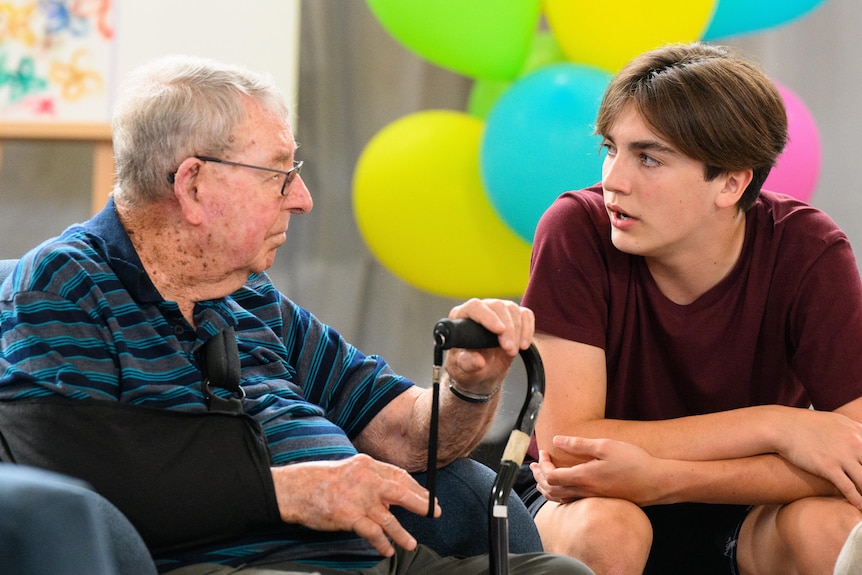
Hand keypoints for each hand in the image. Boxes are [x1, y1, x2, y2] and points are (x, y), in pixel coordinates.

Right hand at [271, 454, 438, 555]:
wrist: (296, 489)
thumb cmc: (320, 481)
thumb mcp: (349, 470)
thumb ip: (369, 478)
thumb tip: (389, 493)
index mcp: (368, 465)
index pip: (398, 476)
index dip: (415, 488)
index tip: (426, 497)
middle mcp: (367, 480)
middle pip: (401, 491)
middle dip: (420, 504)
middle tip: (433, 512)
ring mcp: (359, 499)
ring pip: (389, 518)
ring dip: (402, 533)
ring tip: (411, 544)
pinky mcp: (350, 516)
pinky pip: (373, 532)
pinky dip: (382, 543)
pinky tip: (387, 550)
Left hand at [443, 298, 533, 392]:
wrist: (482, 372)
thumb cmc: (468, 367)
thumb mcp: (462, 369)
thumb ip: (467, 364)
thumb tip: (477, 361)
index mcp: (461, 317)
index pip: (475, 307)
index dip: (488, 317)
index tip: (500, 331)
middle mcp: (480, 310)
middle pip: (497, 306)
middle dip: (508, 328)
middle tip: (509, 349)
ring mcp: (497, 311)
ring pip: (513, 309)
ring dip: (518, 331)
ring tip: (513, 351)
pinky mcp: (513, 317)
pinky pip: (525, 315)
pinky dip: (528, 329)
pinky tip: (523, 344)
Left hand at [530, 435, 662, 505]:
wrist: (655, 482)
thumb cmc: (633, 461)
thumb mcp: (605, 446)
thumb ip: (579, 444)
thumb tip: (556, 440)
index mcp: (583, 477)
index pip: (550, 476)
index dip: (542, 465)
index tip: (543, 452)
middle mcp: (584, 491)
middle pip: (550, 490)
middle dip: (539, 476)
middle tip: (534, 465)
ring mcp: (591, 498)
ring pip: (559, 499)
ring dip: (546, 487)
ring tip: (540, 477)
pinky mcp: (598, 500)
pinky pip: (570, 501)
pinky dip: (558, 494)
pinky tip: (561, 486)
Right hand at [773, 407, 861, 508]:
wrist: (782, 426)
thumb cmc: (807, 424)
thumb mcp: (837, 422)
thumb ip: (855, 431)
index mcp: (859, 432)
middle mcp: (855, 443)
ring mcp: (842, 456)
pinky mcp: (827, 467)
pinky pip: (849, 488)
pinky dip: (858, 501)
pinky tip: (860, 508)